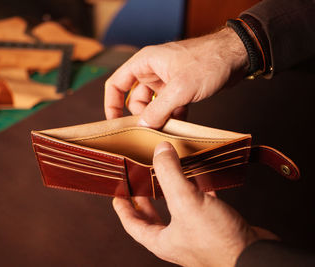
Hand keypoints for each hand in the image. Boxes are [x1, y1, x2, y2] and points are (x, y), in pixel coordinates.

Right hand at [105, 27, 248, 127]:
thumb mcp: (180, 88)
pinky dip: (172, 116)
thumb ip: (158, 109)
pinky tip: (181, 123)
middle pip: (135, 99)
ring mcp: (166, 80)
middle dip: (142, 116)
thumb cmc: (209, 61)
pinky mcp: (179, 88)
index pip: (117, 84)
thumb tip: (142, 126)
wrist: (237, 56)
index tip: (115, 123)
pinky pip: (168, 107)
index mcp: (145, 63)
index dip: (112, 104)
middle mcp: (152, 71)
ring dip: (159, 118)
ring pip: (153, 106)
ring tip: (168, 128)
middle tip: (150, 131)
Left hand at [113, 142, 276, 266]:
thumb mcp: (186, 203)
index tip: (117, 194)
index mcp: (162, 240)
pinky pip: (202, 204)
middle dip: (146, 198)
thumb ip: (170, 174)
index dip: (123, 208)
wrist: (256, 257)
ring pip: (178, 208)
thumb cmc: (219, 241)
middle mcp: (177, 239)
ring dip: (172, 190)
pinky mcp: (216, 226)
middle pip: (153, 217)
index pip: (133, 224)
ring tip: (168, 172)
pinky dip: (199, 189)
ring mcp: (197, 233)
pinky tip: (201, 174)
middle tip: (140, 180)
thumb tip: (160, 150)